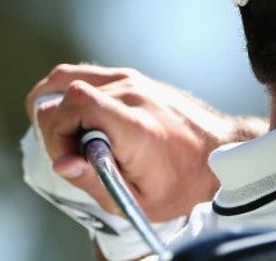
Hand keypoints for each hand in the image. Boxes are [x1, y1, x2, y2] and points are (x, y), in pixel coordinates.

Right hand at [25, 64, 267, 220]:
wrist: (220, 152)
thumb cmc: (183, 180)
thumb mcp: (138, 199)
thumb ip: (95, 180)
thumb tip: (61, 163)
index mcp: (135, 125)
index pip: (73, 104)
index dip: (58, 134)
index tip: (69, 159)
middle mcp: (133, 94)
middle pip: (65, 94)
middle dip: (56, 128)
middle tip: (72, 154)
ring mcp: (133, 81)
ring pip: (67, 79)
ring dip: (58, 108)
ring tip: (70, 137)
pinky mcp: (132, 77)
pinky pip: (85, 75)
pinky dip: (68, 94)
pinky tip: (74, 118)